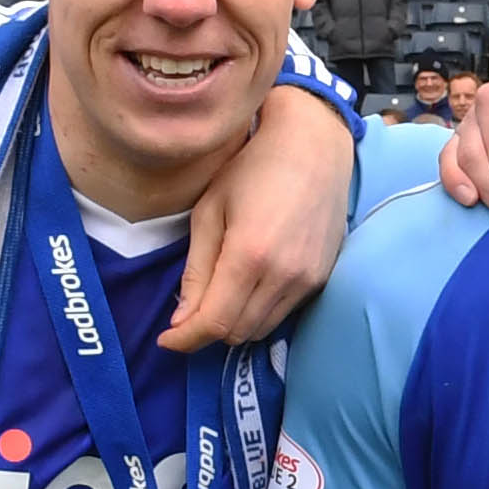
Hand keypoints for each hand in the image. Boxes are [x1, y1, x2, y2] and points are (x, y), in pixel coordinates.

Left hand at [164, 80, 357, 352]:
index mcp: (249, 256)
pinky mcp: (322, 279)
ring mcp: (308, 280)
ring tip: (216, 302)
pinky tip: (247, 290)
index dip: (185, 339)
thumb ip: (196, 269)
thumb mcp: (209, 211)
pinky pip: (283, 314)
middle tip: (187, 316)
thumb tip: (180, 319)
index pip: (214, 322)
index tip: (166, 340)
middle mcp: (283, 276)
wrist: (314, 148)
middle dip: (207, 332)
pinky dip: (259, 312)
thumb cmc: (252, 168)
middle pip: (237, 333)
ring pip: (261, 329)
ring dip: (234, 324)